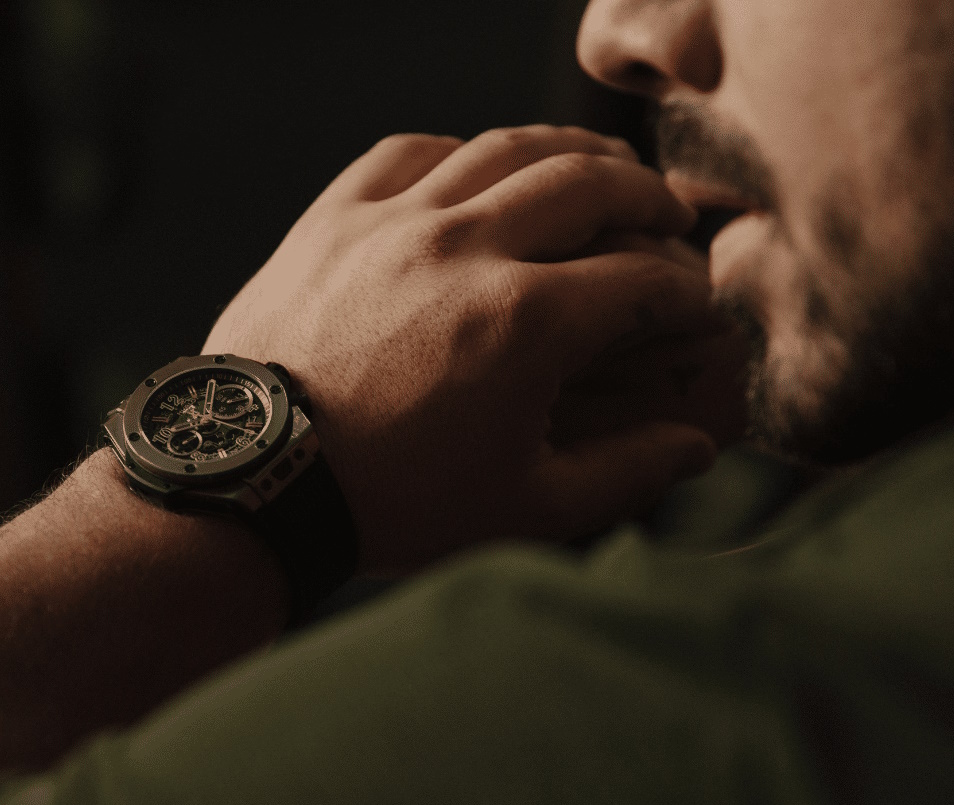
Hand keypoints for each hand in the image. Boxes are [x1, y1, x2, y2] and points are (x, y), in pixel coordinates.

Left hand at [204, 125, 743, 572]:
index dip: (685, 288)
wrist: (258, 481)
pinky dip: (457, 152)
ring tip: (598, 168)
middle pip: (587, 183)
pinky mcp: (334, 219)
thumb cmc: (391, 503)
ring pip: (504, 149)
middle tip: (667, 216)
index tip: (694, 303)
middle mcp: (467, 249)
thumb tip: (696, 449)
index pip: (640, 278)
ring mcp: (394, 224)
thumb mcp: (523, 506)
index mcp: (526, 322)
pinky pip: (407, 152)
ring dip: (568, 152)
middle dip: (646, 195)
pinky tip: (476, 169)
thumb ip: (624, 472)